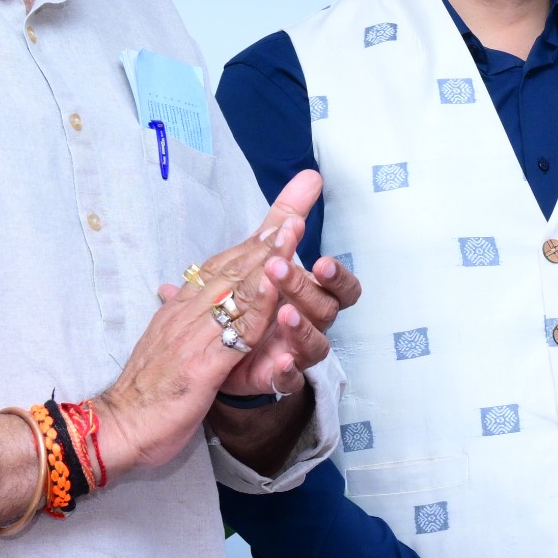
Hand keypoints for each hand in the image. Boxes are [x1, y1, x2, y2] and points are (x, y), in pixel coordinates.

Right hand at [92, 175, 324, 479]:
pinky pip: (234, 333)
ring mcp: (194, 336)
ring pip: (236, 291)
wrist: (119, 426)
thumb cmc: (149, 389)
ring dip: (267, 260)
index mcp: (183, 308)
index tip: (285, 212)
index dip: (255, 238)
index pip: (224, 264)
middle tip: (299, 202)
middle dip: (268, 234)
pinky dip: (256, 309)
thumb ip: (179, 315)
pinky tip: (277, 292)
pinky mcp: (201, 365)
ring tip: (293, 230)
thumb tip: (173, 289)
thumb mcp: (169, 343)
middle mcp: (188, 313)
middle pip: (235, 266)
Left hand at [220, 220, 361, 402]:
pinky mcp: (274, 378)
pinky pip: (289, 383)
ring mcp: (294, 353)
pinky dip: (287, 374)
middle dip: (305, 288)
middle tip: (279, 270)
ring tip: (281, 314)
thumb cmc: (253, 299)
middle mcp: (309, 322)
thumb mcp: (263, 255)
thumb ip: (287, 218)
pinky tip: (278, 364)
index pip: (341, 286)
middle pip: (326, 309)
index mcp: (311, 294)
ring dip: (301, 328)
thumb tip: (311, 175)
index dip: (336, 276)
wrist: (216, 348)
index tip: (320, 260)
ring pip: (316, 345)